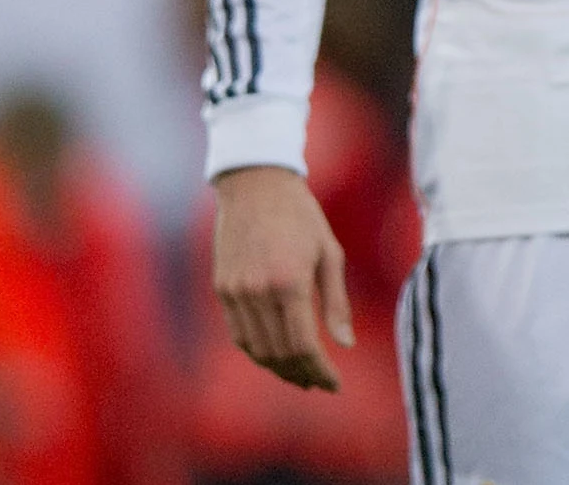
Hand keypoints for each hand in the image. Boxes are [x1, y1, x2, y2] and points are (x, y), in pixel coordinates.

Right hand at [210, 165, 351, 391]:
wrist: (255, 184)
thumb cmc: (301, 215)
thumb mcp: (329, 253)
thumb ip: (336, 302)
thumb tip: (345, 345)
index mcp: (289, 281)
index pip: (304, 346)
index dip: (321, 371)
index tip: (335, 384)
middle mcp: (258, 291)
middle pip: (279, 353)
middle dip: (302, 374)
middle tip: (320, 382)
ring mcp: (236, 291)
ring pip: (256, 350)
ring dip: (279, 369)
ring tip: (300, 375)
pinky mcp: (222, 288)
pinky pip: (239, 334)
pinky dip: (258, 351)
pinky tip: (276, 355)